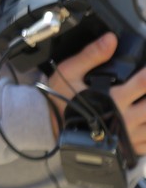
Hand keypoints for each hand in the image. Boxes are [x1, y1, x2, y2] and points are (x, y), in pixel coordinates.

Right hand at [48, 32, 145, 154]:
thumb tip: (111, 39)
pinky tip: (145, 121)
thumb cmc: (61, 100)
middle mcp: (125, 119)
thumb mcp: (69, 72)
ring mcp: (129, 136)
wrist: (51, 128)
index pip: (143, 82)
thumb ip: (91, 55)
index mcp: (114, 98)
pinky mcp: (128, 148)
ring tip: (144, 102)